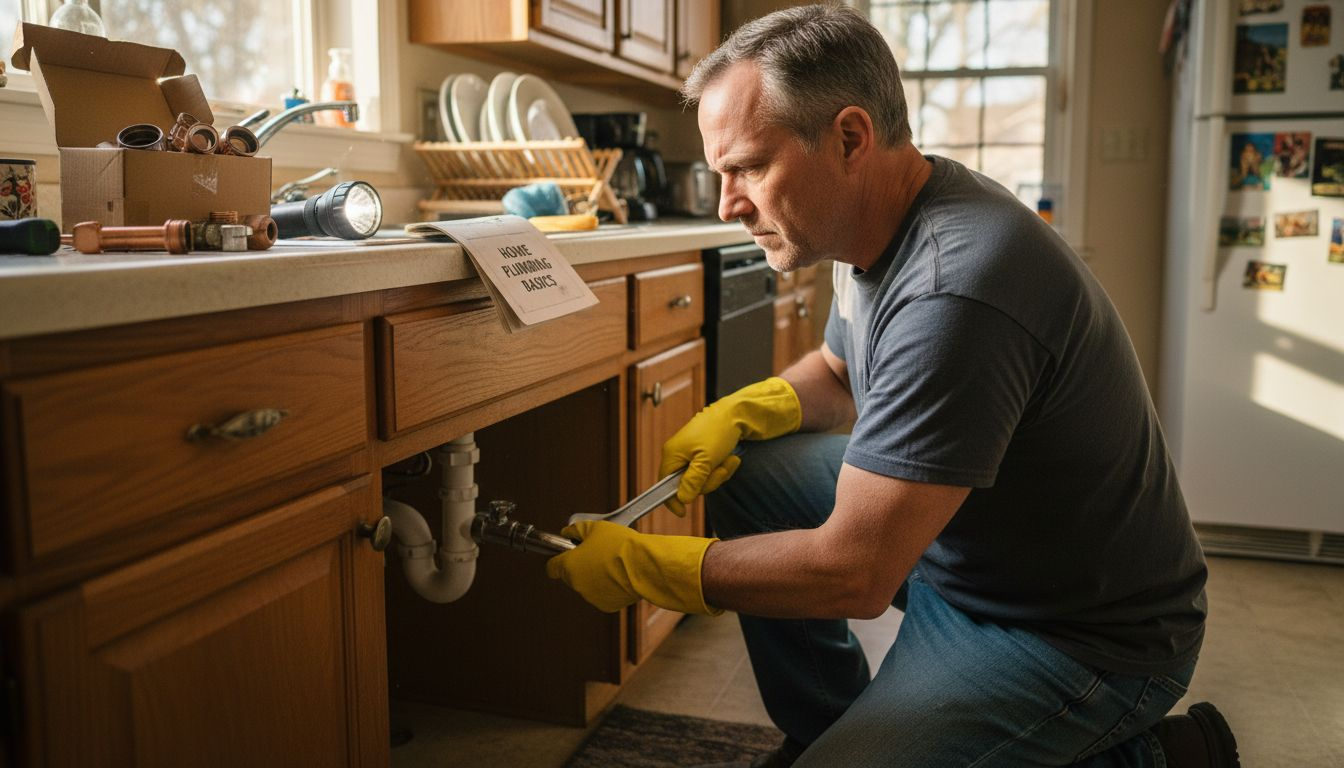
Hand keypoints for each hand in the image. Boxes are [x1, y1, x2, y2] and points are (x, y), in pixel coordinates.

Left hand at [545, 521, 720, 614]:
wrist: (643, 565)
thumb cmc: (619, 544)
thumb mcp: (595, 527)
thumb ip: (576, 530)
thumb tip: (567, 532)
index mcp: (569, 566)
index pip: (552, 568)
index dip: (558, 560)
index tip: (567, 554)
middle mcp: (576, 585)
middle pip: (571, 576)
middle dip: (581, 566)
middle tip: (597, 553)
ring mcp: (591, 597)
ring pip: (588, 585)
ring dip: (595, 576)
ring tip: (613, 563)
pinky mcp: (607, 605)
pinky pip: (603, 594)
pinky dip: (609, 587)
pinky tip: (621, 574)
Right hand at [658, 376, 801, 514]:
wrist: (736, 414)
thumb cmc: (718, 433)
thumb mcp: (706, 460)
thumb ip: (693, 481)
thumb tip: (682, 499)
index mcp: (672, 455)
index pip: (664, 484)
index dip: (672, 500)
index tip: (682, 513)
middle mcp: (678, 456)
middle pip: (687, 485)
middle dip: (708, 481)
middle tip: (720, 469)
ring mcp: (691, 455)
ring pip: (702, 480)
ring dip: (719, 474)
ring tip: (729, 460)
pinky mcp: (703, 455)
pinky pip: (710, 472)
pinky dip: (722, 468)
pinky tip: (730, 458)